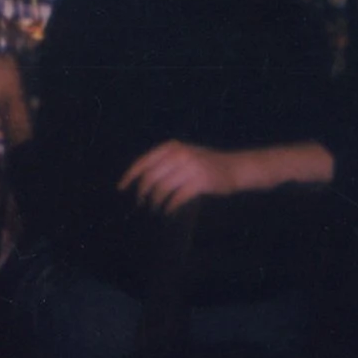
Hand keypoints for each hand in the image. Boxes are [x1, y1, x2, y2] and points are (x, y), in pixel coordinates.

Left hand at [118, 141, 241, 212]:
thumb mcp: (184, 153)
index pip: (143, 162)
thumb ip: (164, 162)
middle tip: (141, 203)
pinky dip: (170, 207)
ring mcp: (190, 167)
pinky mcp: (200, 181)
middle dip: (142, 193)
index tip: (121, 188)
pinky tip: (168, 211)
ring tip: (155, 209)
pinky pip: (177, 197)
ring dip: (155, 202)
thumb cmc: (206, 163)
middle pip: (150, 177)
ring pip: (162, 189)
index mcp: (172, 147)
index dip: (130, 176)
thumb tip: (139, 180)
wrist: (236, 167)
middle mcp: (179, 154)